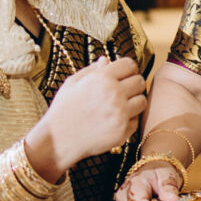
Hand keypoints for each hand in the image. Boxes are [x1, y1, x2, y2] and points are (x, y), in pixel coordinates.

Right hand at [27, 57, 146, 176]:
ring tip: (119, 106)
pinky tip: (114, 120)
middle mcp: (115, 94)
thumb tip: (106, 60)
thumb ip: (92, 70)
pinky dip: (128, 120)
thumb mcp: (72, 84)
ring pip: (142, 100)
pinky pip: (136, 119)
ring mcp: (121, 113)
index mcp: (102, 78)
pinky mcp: (124, 130)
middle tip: (122, 92)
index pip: (130, 64)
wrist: (57, 141)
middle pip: (140, 81)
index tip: (123, 75)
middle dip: (132, 84)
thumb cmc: (62, 110)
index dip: (128, 69)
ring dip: (134, 102)